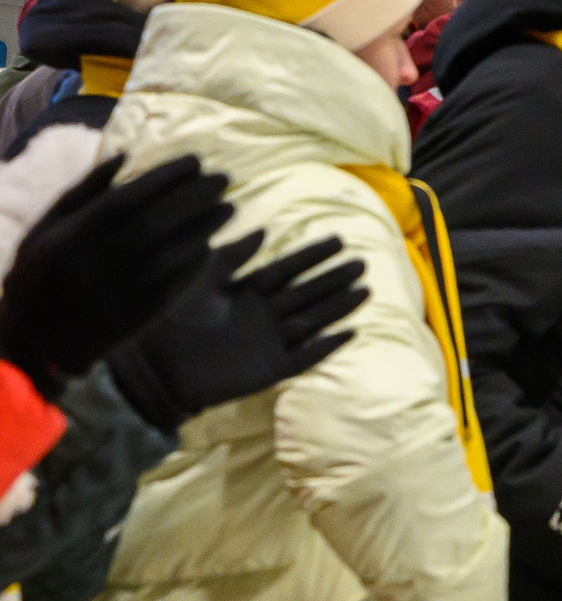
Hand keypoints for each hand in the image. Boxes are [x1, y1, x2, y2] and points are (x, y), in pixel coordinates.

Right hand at [0, 155, 235, 392]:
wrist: (39, 340)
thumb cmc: (42, 274)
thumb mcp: (46, 229)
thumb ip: (82, 191)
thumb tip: (124, 154)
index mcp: (75, 235)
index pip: (131, 197)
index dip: (167, 177)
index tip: (197, 161)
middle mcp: (99, 261)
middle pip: (158, 220)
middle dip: (196, 196)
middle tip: (224, 179)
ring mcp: (121, 291)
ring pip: (173, 252)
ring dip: (206, 227)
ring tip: (228, 208)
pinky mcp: (138, 318)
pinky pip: (177, 285)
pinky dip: (196, 263)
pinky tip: (210, 245)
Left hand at [107, 235, 368, 429]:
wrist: (157, 367)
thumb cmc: (172, 321)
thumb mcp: (201, 280)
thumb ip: (231, 257)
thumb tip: (262, 230)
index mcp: (246, 293)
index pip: (287, 270)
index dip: (312, 256)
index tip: (338, 240)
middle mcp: (263, 316)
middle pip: (307, 293)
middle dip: (334, 279)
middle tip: (362, 262)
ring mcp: (269, 343)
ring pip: (313, 321)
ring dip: (339, 307)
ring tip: (366, 290)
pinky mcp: (272, 370)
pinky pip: (306, 357)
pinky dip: (327, 346)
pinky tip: (350, 333)